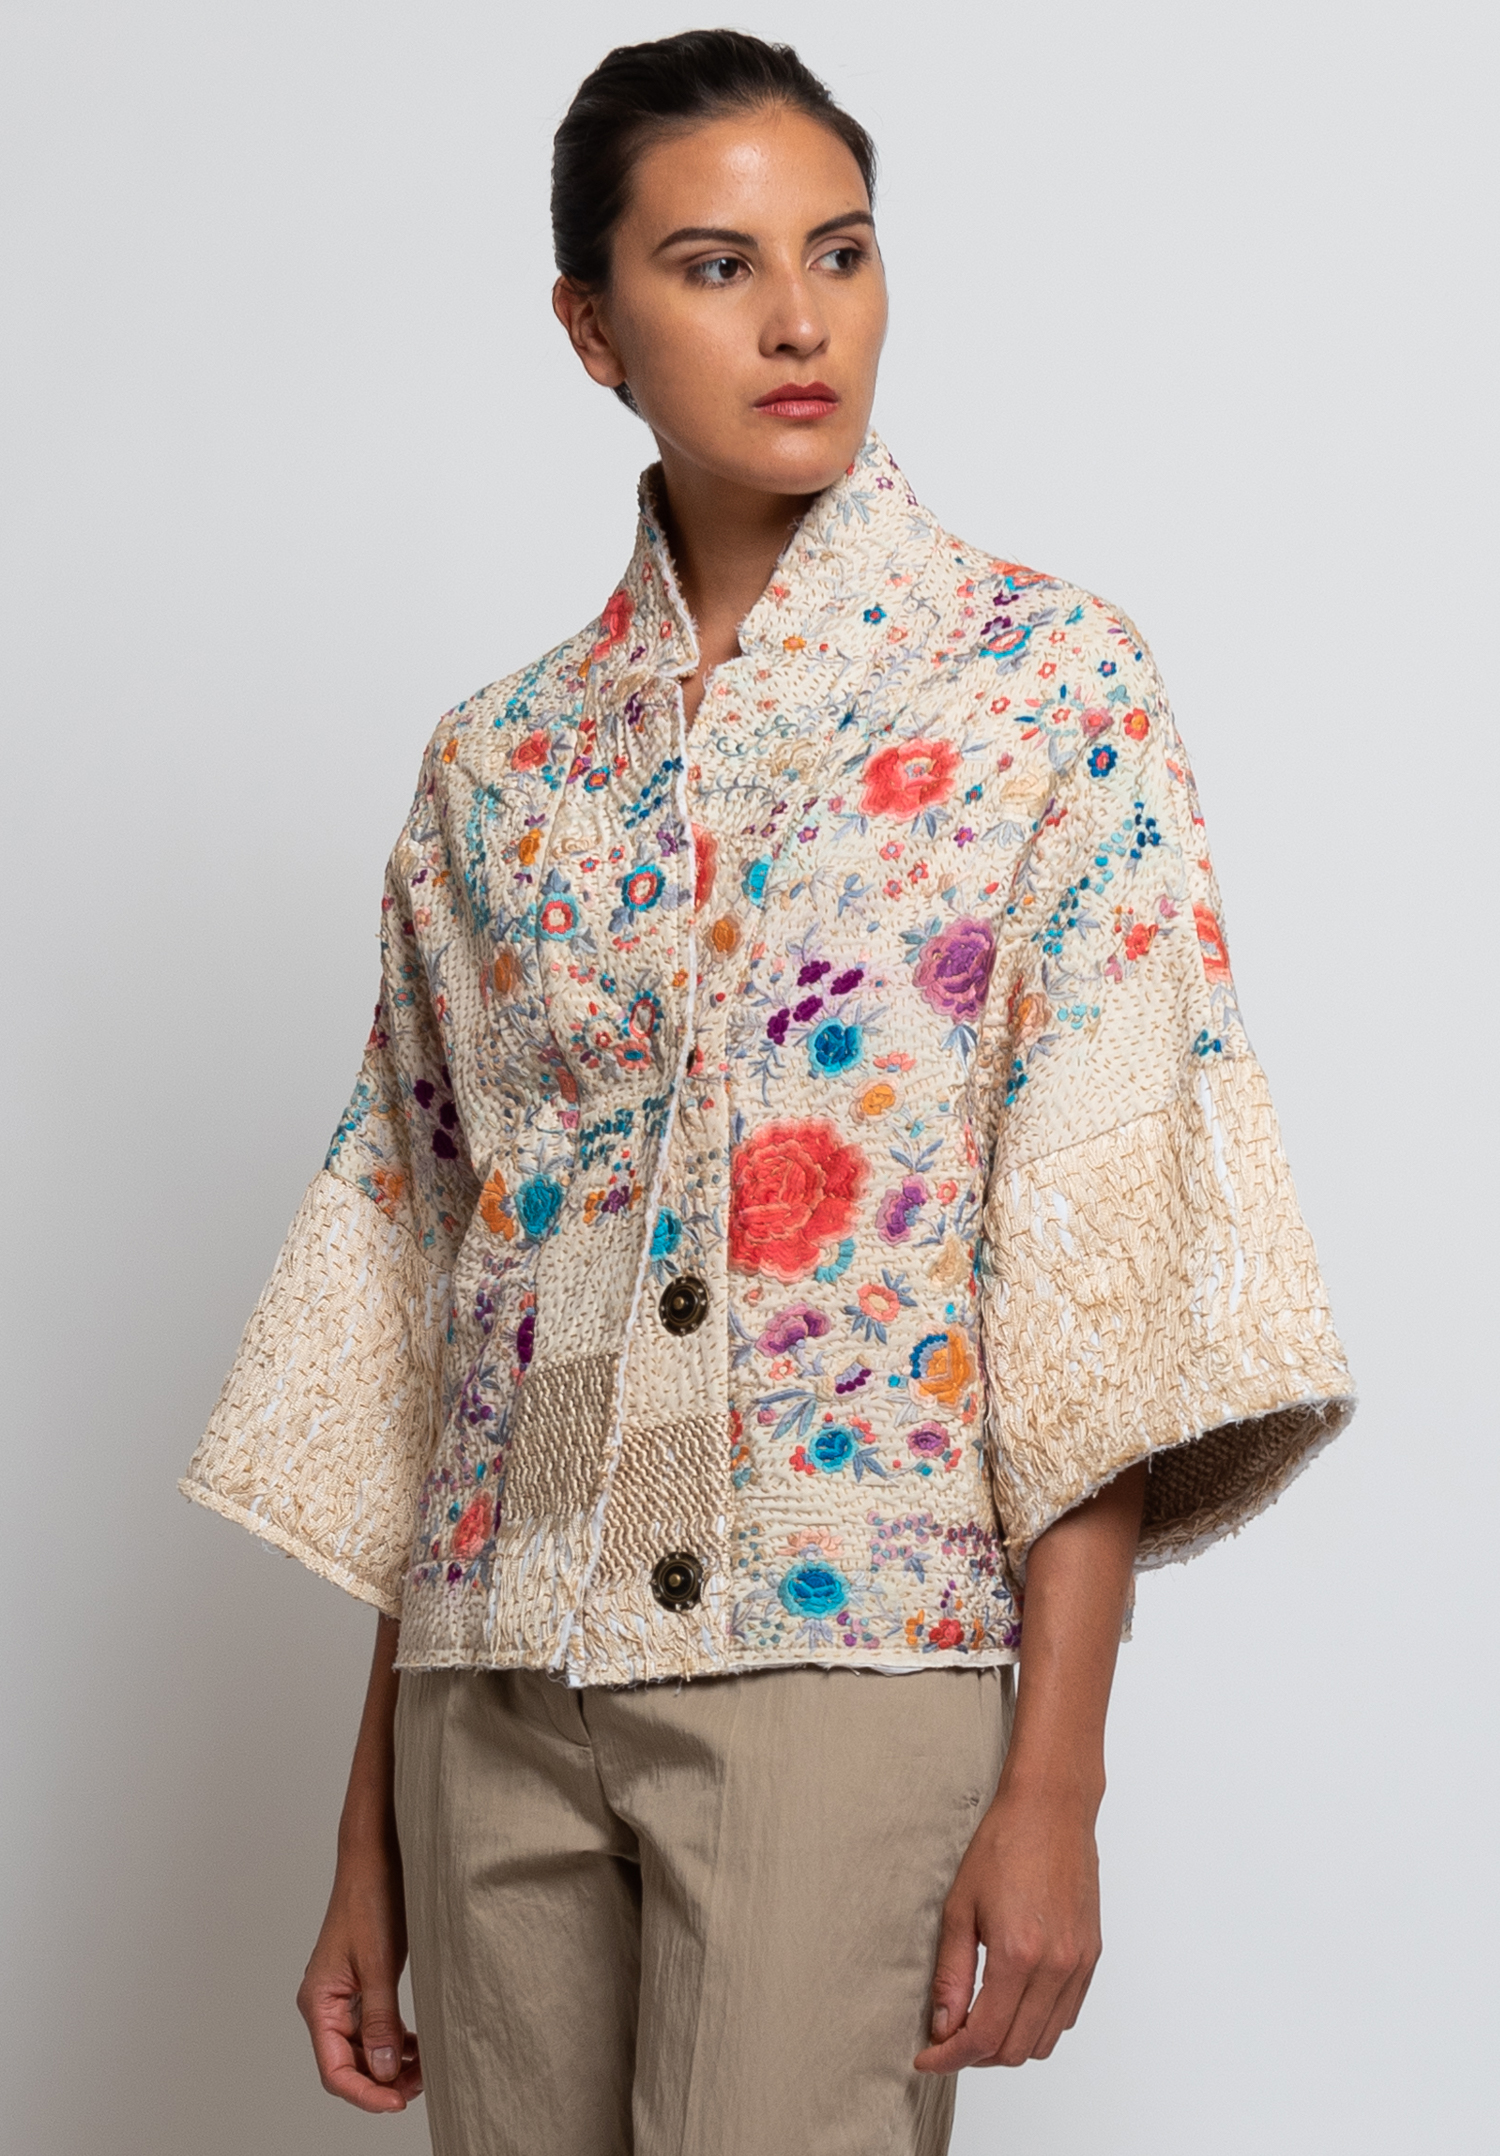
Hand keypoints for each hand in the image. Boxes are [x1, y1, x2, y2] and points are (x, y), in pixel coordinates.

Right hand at [296, 1849, 422, 2112]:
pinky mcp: (360, 1984)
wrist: (375, 1855)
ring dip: (390, 2064)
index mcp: (320, 2002)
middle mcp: (326, 2004)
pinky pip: (373, 2027)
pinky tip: (416, 2044)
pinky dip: (394, 2040)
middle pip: (348, 2064)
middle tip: (422, 2082)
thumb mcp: (379, 1964)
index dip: (366, 2094)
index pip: (336, 2070)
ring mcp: (342, 1995)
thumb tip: (383, 2073)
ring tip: (424, 2065)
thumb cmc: (371, 1899)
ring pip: (363, 2048)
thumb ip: (381, 2021)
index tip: (399, 2102)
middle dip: (383, 2081)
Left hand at [914, 1783, 1101, 2072]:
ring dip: (1008, 2043)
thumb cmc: (1003, 1845)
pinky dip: (1037, 2024)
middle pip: (1014, 2049)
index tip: (926, 2058)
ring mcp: (1078, 1964)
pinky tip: (1012, 2002)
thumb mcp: (959, 1907)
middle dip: (975, 2055)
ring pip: (1043, 2041)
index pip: (984, 2037)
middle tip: (947, 2037)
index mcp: (1018, 1954)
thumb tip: (942, 2026)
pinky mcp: (1091, 1956)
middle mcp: (1055, 1967)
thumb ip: (951, 1973)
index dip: (950, 2058)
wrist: (1051, 1809)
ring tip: (977, 2020)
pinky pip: (1066, 2016)